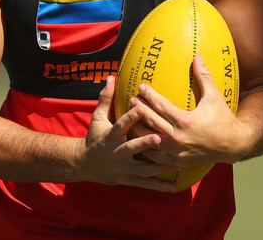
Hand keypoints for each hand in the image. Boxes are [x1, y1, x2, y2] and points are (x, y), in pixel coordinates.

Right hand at [77, 76, 178, 190]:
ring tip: (175, 162)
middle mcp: (117, 153)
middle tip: (159, 136)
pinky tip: (175, 185)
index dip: (130, 117)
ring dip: (159, 165)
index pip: (121, 125)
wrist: (86, 164)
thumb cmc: (96, 136)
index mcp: (111, 137)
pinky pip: (147, 183)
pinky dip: (161, 185)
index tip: (140, 107)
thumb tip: (111, 77)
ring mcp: (124, 169)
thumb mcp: (98, 117)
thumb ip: (106, 98)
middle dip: (145, 143)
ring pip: (143, 168)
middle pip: (132, 148)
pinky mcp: (130, 180)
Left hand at [130, 55, 245, 168]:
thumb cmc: (224, 119)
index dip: (149, 95)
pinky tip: (139, 140)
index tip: (141, 86)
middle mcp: (178, 138)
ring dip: (138, 128)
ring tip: (130, 117)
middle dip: (139, 109)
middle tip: (131, 99)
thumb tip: (197, 56)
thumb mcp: (214, 96)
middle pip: (151, 121)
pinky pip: (155, 156)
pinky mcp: (177, 162)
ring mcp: (176, 152)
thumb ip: (204, 76)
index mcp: (185, 121)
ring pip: (149, 140)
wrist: (233, 145)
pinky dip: (146, 147)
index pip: (161, 105)